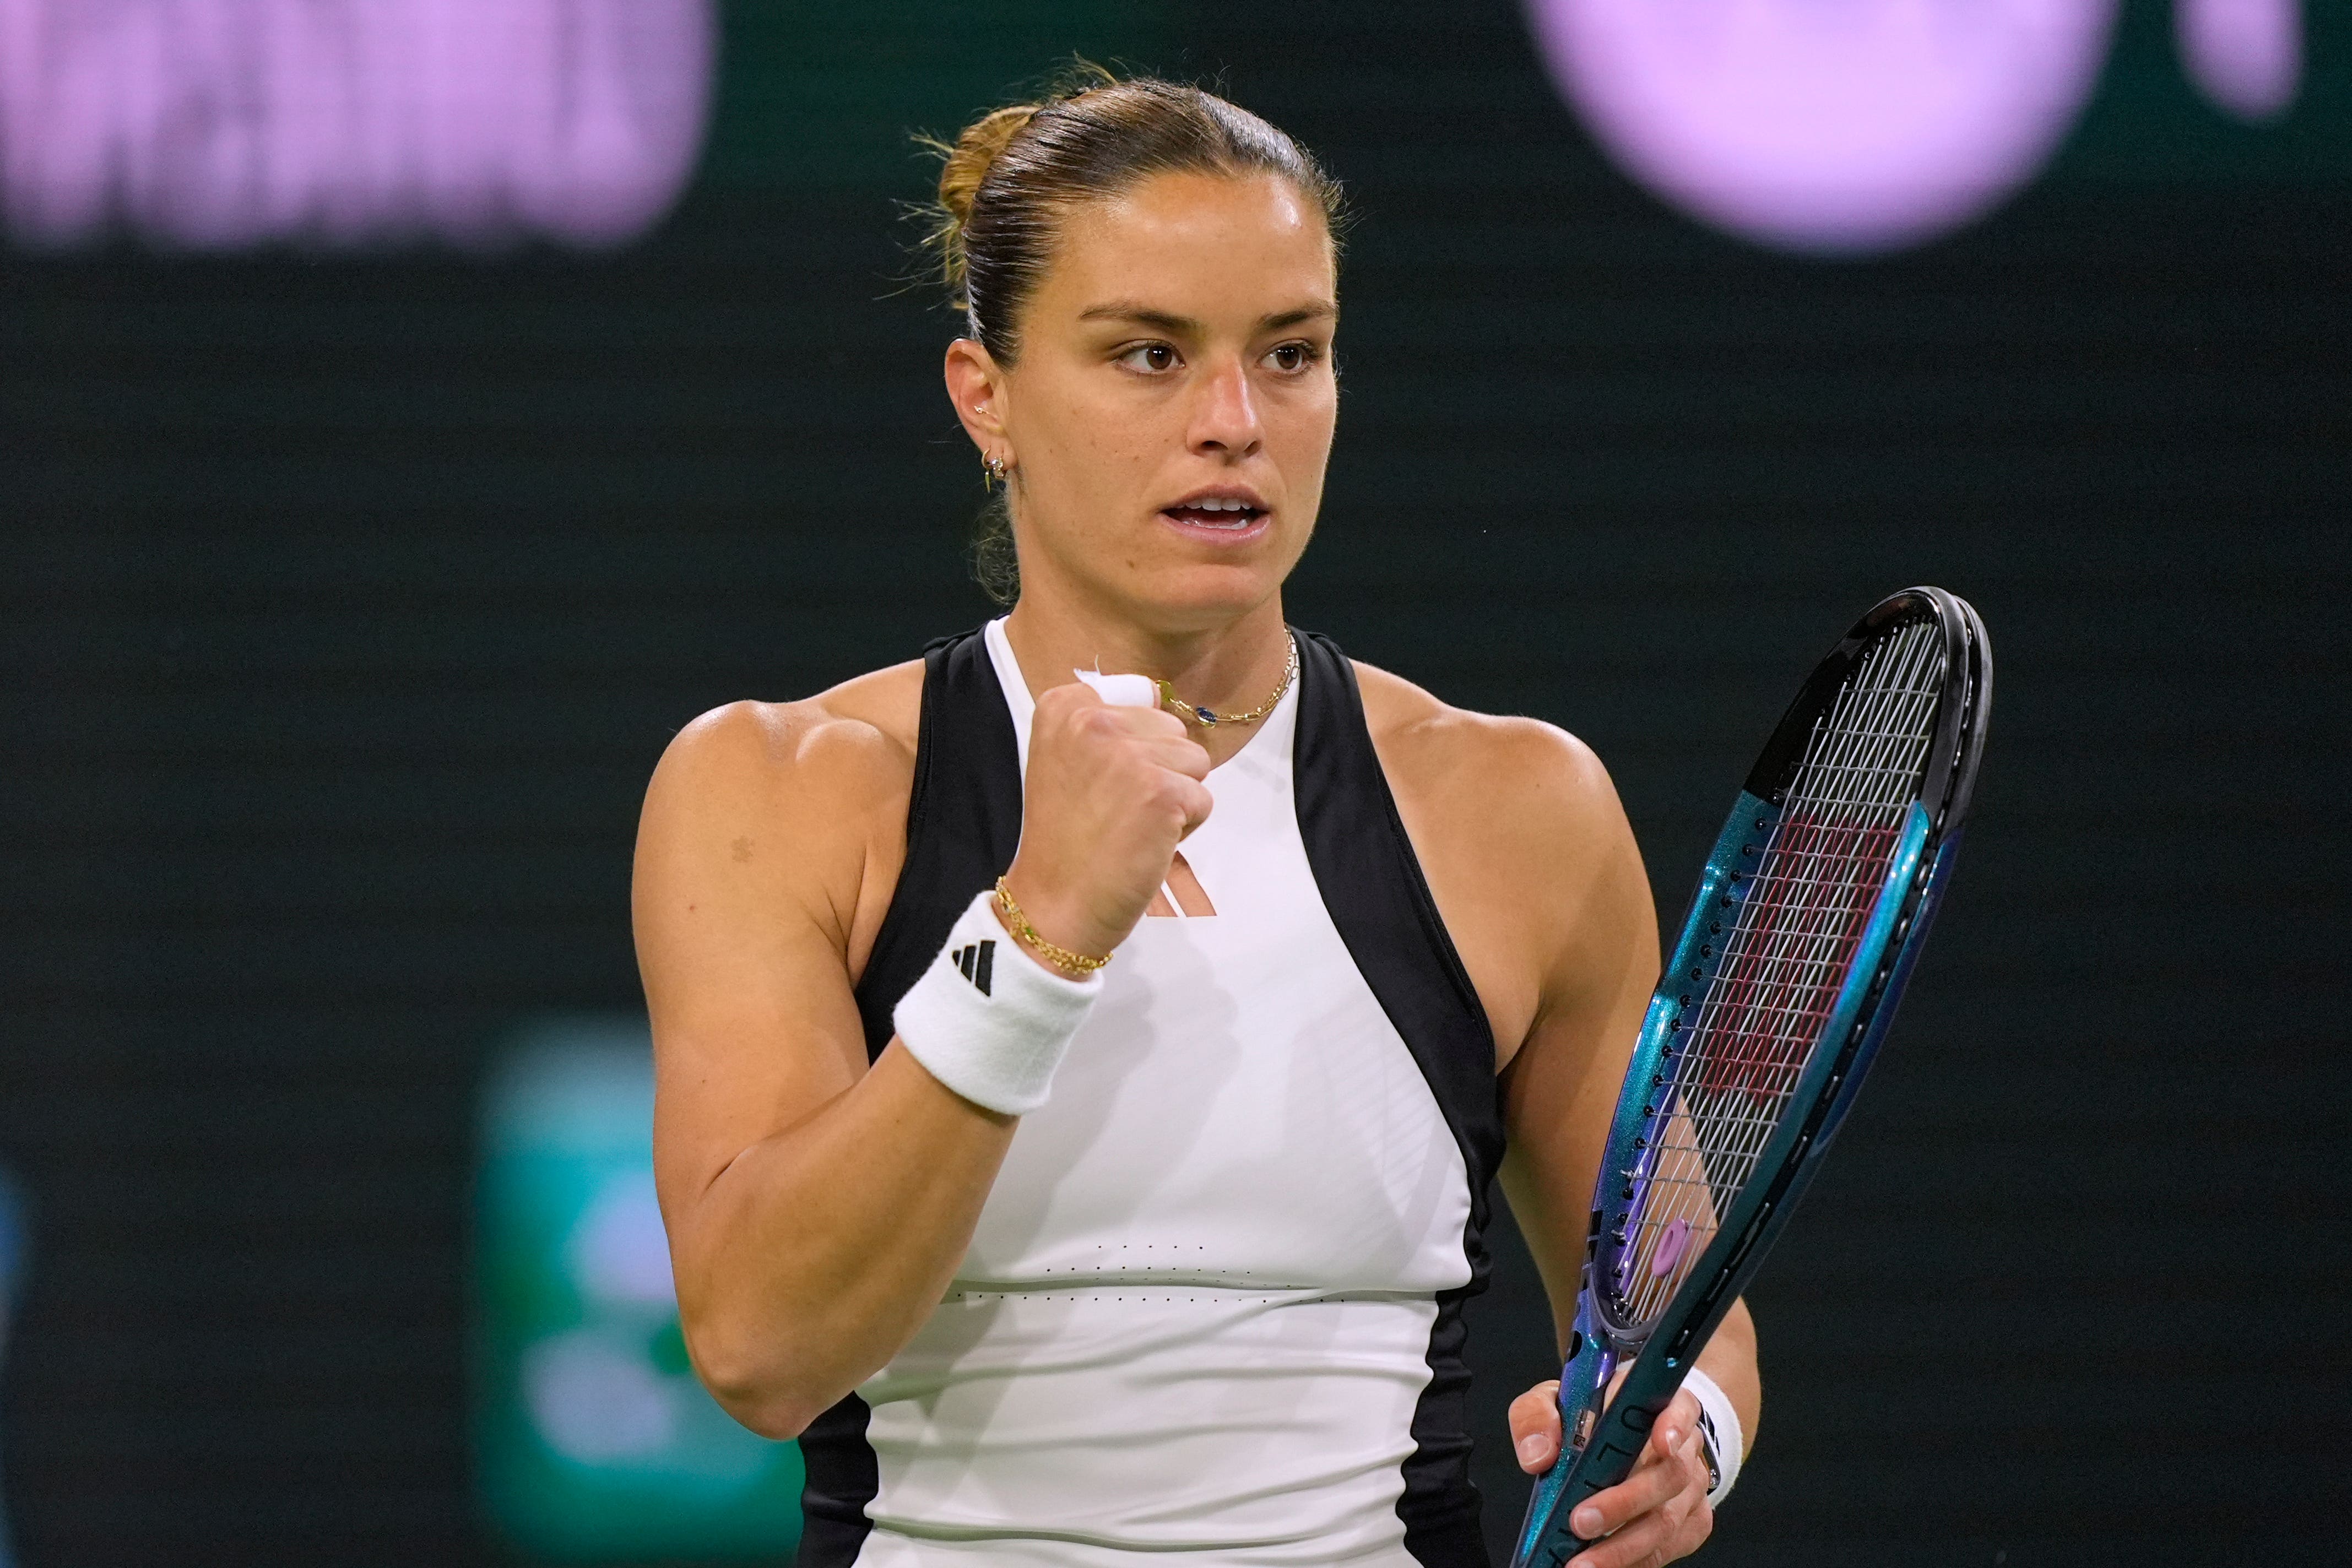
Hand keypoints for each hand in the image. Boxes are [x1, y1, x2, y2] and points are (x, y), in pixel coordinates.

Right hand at [1000, 680, 1212, 961]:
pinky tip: (1145, 844)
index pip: (1142, 702)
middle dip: (1159, 770)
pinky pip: (1203, 799)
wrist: (1053, 905)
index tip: (1099, 783)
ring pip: (1194, 763)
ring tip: (1131, 826)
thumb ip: (1106, 727)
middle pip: (1172, 731)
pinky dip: (1184, 828)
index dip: (1135, 747)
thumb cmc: (1065, 841)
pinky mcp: (1162, 790)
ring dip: (1174, 798)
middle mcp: (1093, 719)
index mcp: (1064, 706)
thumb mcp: (1067, 761)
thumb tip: (1158, 697)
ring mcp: (1128, 754)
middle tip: (1117, 811)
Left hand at [1509, 1378, 1713, 1567]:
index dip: (1674, 1424)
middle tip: (1580, 1522)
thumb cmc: (1593, 1416)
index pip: (1678, 1407)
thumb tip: (1538, 1455)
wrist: (1628, 1438)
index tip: (1661, 1442)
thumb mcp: (1557, 1400)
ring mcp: (1691, 1488)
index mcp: (1658, 1403)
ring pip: (1668, 1521)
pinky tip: (1604, 1567)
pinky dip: (1634, 1562)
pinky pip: (1667, 1549)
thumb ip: (1539, 1416)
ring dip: (1623, 1546)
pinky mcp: (1690, 1523)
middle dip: (1623, 1503)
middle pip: (1668, 1475)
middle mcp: (1684, 1446)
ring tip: (1582, 1563)